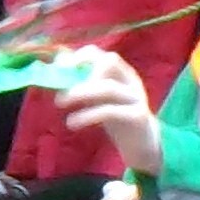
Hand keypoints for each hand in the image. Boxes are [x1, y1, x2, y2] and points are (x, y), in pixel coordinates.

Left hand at [43, 45, 161, 171]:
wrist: (142, 145)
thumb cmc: (116, 118)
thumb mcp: (98, 98)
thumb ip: (82, 83)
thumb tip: (56, 67)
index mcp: (122, 72)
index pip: (102, 54)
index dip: (81, 56)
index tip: (59, 67)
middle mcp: (131, 81)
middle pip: (110, 62)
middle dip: (83, 70)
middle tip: (61, 86)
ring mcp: (136, 97)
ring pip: (108, 88)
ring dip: (80, 93)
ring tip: (59, 102)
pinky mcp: (138, 116)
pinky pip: (111, 111)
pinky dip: (87, 115)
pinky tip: (71, 123)